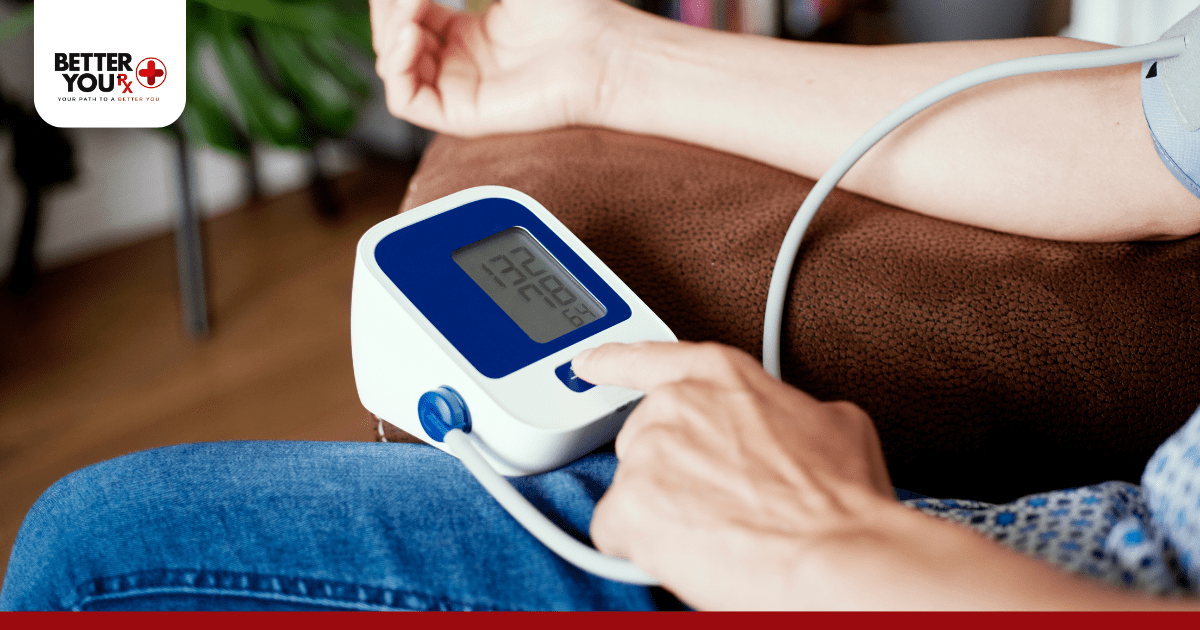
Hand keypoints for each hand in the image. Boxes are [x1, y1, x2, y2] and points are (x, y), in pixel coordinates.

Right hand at [369, 0, 636, 136]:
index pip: (408, 14)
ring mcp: (459, 89)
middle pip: (394, 37)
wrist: (602, 52)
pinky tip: (412, 35)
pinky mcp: (462, 116)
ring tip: (412, 6)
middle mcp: (461, 64)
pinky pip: (405, 101)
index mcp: (470, 33)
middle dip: (389, 8)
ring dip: (389, 30)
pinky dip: (396, 65)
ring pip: (394, 67)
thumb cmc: (570, 11)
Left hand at [573, 341, 894, 609]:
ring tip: (717, 532)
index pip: (652, 358)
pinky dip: (642, 548)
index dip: (614, 361)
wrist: (836, 554)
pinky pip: (616, 530)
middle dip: (671, 473)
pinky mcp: (628, 505)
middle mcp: (676, 405)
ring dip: (662, 514)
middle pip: (644, 439)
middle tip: (719, 503)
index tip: (588, 363)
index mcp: (722, 377)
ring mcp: (647, 452)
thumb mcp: (834, 422)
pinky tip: (688, 553)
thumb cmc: (843, 500)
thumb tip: (789, 426)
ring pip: (633, 490)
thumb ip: (787, 410)